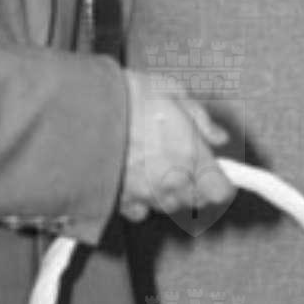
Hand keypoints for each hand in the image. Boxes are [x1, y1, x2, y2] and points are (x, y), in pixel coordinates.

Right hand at [119, 70, 232, 224]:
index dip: (222, 181)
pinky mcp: (119, 201)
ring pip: (168, 205)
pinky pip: (138, 209)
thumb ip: (201, 120)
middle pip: (195, 201)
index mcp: (191, 158)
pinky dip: (140, 199)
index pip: (221, 191)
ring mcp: (145, 196)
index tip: (217, 170)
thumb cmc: (127, 97)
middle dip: (196, 184)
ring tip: (156, 165)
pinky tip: (133, 178)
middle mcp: (171, 183)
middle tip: (185, 161)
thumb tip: (218, 136)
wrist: (81, 111)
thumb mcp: (173, 93)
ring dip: (169, 191)